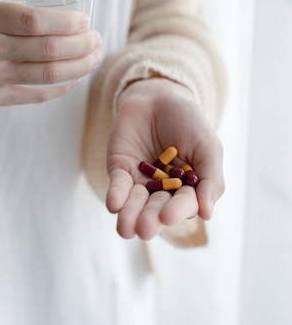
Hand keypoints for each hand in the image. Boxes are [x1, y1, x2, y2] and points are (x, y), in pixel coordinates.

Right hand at [0, 0, 101, 108]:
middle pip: (48, 49)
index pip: (35, 21)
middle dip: (82, 45)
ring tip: (95, 57)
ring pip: (47, 74)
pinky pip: (36, 95)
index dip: (67, 23)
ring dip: (79, 66)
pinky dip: (60, 88)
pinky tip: (74, 78)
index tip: (85, 21)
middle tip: (97, 39)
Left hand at [106, 77, 223, 239]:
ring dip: (130, 215)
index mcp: (189, 189)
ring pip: (135, 203)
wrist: (160, 95)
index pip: (184, 204)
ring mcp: (140, 181)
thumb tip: (207, 214)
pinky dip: (116, 194)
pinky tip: (114, 204)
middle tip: (145, 229)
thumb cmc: (189, 122)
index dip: (176, 211)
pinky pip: (118, 184)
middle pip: (156, 208)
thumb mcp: (207, 147)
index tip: (168, 217)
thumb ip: (210, 179)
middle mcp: (164, 191)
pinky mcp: (120, 169)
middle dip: (150, 219)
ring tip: (126, 228)